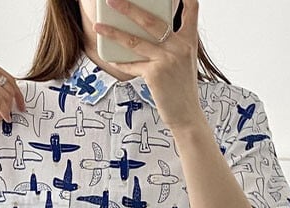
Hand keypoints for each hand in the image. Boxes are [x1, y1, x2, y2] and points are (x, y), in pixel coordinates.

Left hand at [94, 0, 203, 128]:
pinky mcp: (155, 74)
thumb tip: (147, 35)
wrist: (186, 114)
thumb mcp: (184, 62)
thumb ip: (172, 45)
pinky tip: (109, 59)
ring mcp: (167, 59)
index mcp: (189, 40)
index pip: (191, 9)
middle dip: (128, 7)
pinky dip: (119, 63)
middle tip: (111, 0)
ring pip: (134, 41)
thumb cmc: (182, 89)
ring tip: (98, 26)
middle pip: (151, 19)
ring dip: (113, 33)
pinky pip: (132, 65)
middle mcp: (179, 46)